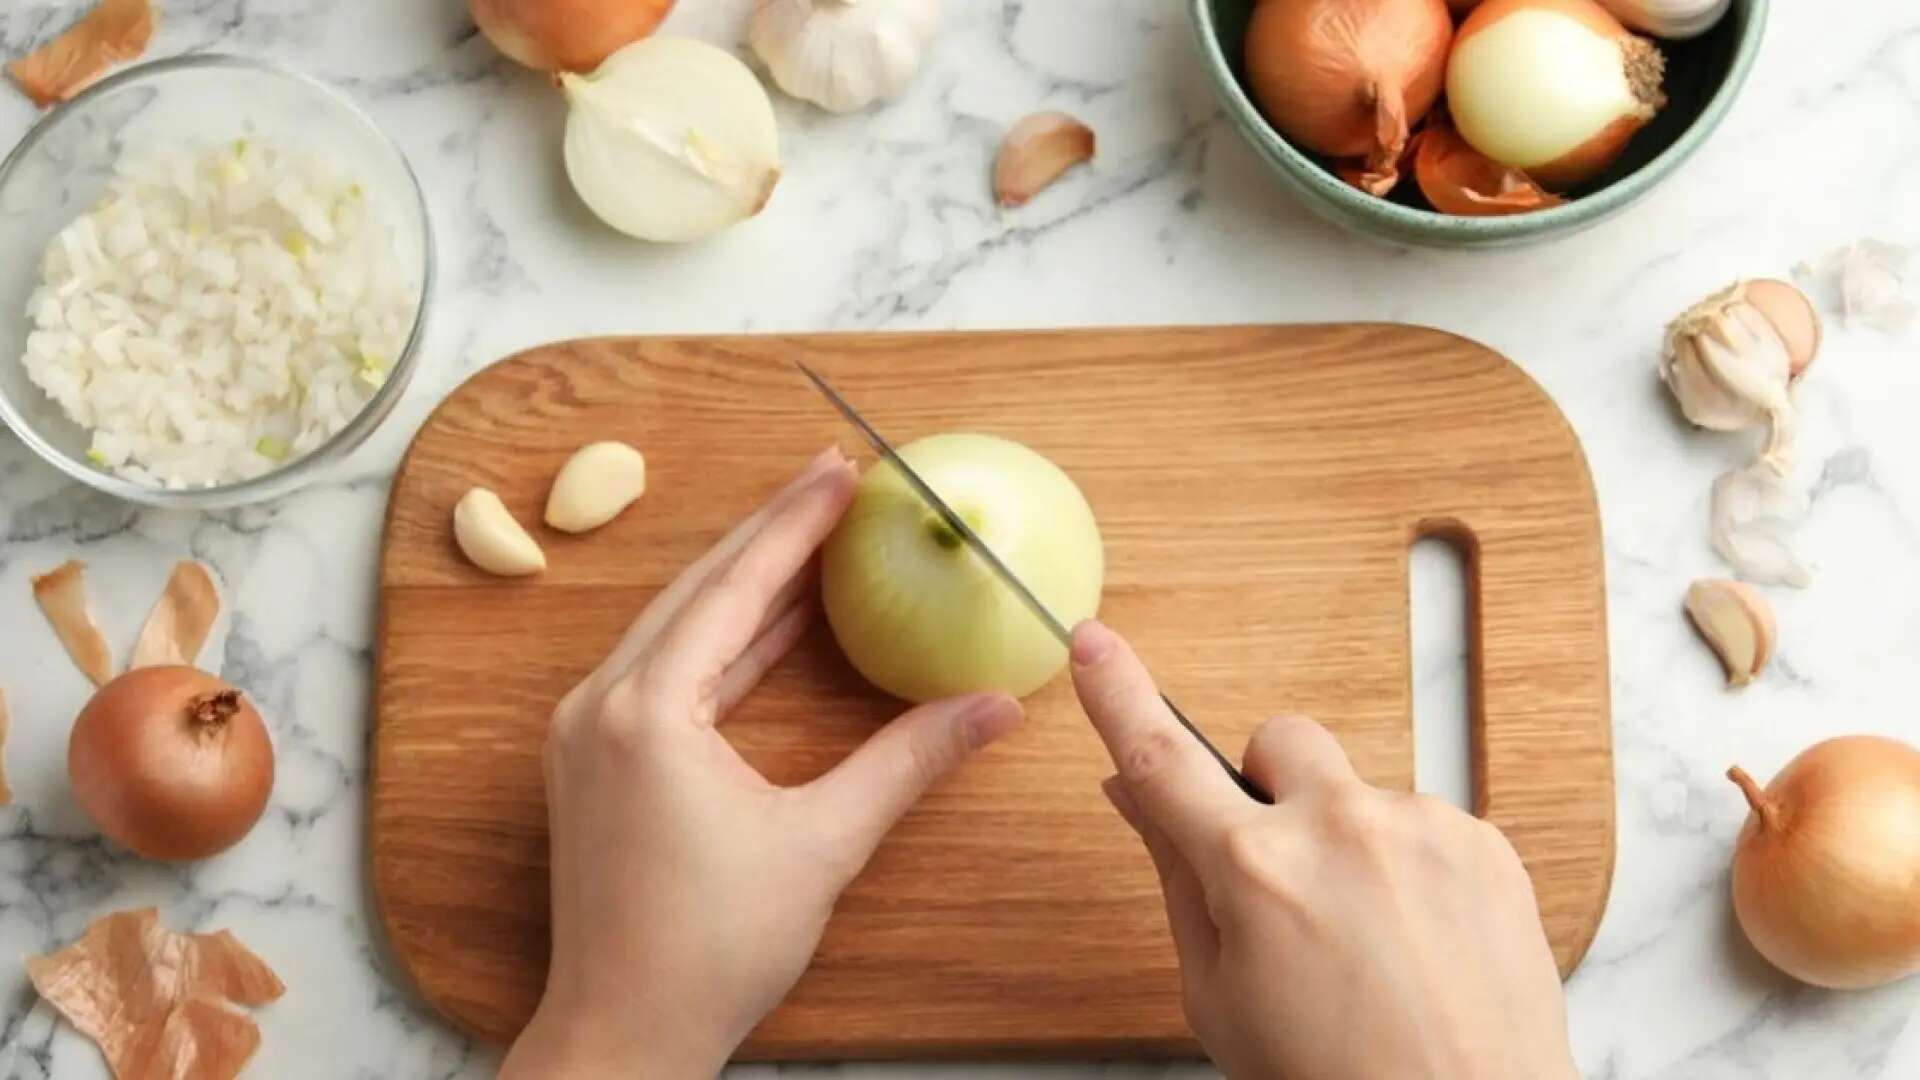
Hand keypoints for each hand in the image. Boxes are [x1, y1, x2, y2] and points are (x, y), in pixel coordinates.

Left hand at [501, 448, 1024, 1078]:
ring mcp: (588, 732)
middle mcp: (601, 705)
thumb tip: (993, 706)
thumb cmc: (709, 950)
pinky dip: (721, 641)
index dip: (796, 525)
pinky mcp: (594, 761)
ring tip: (812, 539)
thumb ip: (908, 761)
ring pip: (675, 626)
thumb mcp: (822, 845)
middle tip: (832, 480)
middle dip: (770, 534)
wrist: (623, 1034)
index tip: (843, 471)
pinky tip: (771, 625)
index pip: (734, 588)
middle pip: (697, 588)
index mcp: (646, 712)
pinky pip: (663, 670)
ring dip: (745, 583)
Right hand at [1069, 620, 1576, 1079]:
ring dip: (1347, 842)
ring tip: (1369, 943)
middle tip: (1280, 871)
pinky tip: (1417, 943)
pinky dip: (1410, 869)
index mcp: (1255, 872)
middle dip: (1267, 788)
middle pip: (1276, 742)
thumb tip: (1136, 795)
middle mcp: (1340, 829)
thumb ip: (1178, 878)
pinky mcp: (1484, 842)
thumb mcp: (1219, 996)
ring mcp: (1422, 828)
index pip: (1161, 759)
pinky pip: (1421, 823)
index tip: (1093, 642)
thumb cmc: (1333, 1079)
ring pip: (1356, 793)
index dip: (1117, 694)